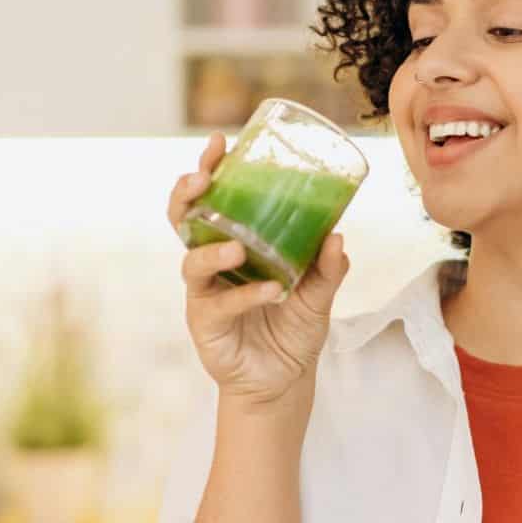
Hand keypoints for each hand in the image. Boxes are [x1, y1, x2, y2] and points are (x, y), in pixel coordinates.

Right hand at [169, 132, 350, 406]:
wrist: (285, 380)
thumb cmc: (294, 327)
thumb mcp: (319, 293)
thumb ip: (328, 267)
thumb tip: (337, 236)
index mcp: (232, 243)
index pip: (212, 199)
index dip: (210, 169)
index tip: (220, 143)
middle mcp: (211, 264)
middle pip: (184, 220)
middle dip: (187, 195)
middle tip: (202, 180)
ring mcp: (204, 294)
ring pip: (192, 262)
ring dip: (213, 250)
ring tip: (238, 248)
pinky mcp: (205, 324)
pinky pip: (220, 305)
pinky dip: (245, 295)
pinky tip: (270, 291)